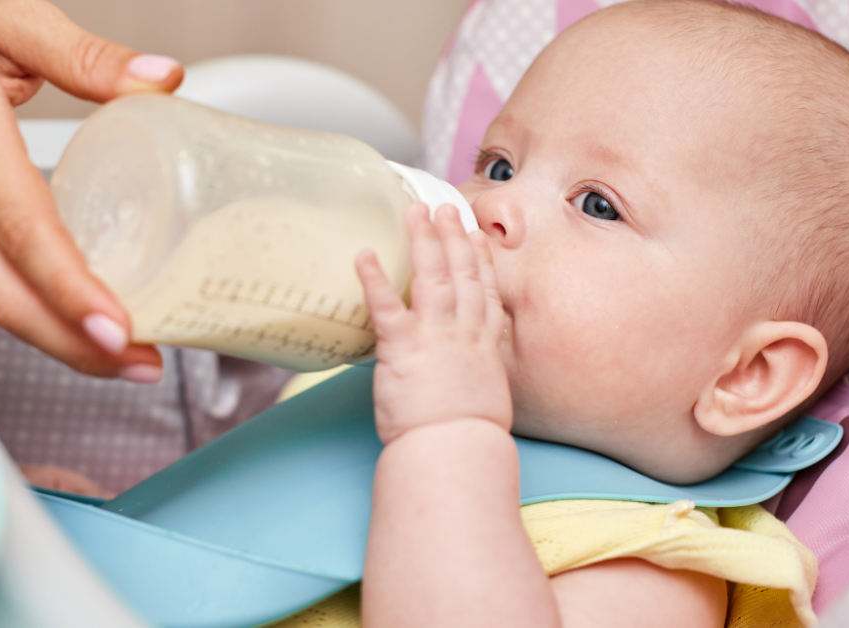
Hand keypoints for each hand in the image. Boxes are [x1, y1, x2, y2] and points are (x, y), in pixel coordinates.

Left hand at [356, 203, 511, 444]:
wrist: (456, 450)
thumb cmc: (468, 438)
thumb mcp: (485, 401)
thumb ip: (476, 379)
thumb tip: (467, 379)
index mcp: (483, 348)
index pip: (485, 295)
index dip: (481, 263)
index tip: (478, 239)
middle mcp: (463, 334)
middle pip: (461, 275)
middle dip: (453, 237)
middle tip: (445, 208)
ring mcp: (435, 337)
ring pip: (432, 278)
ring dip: (424, 241)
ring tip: (415, 212)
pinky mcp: (403, 348)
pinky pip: (386, 306)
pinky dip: (374, 279)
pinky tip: (363, 255)